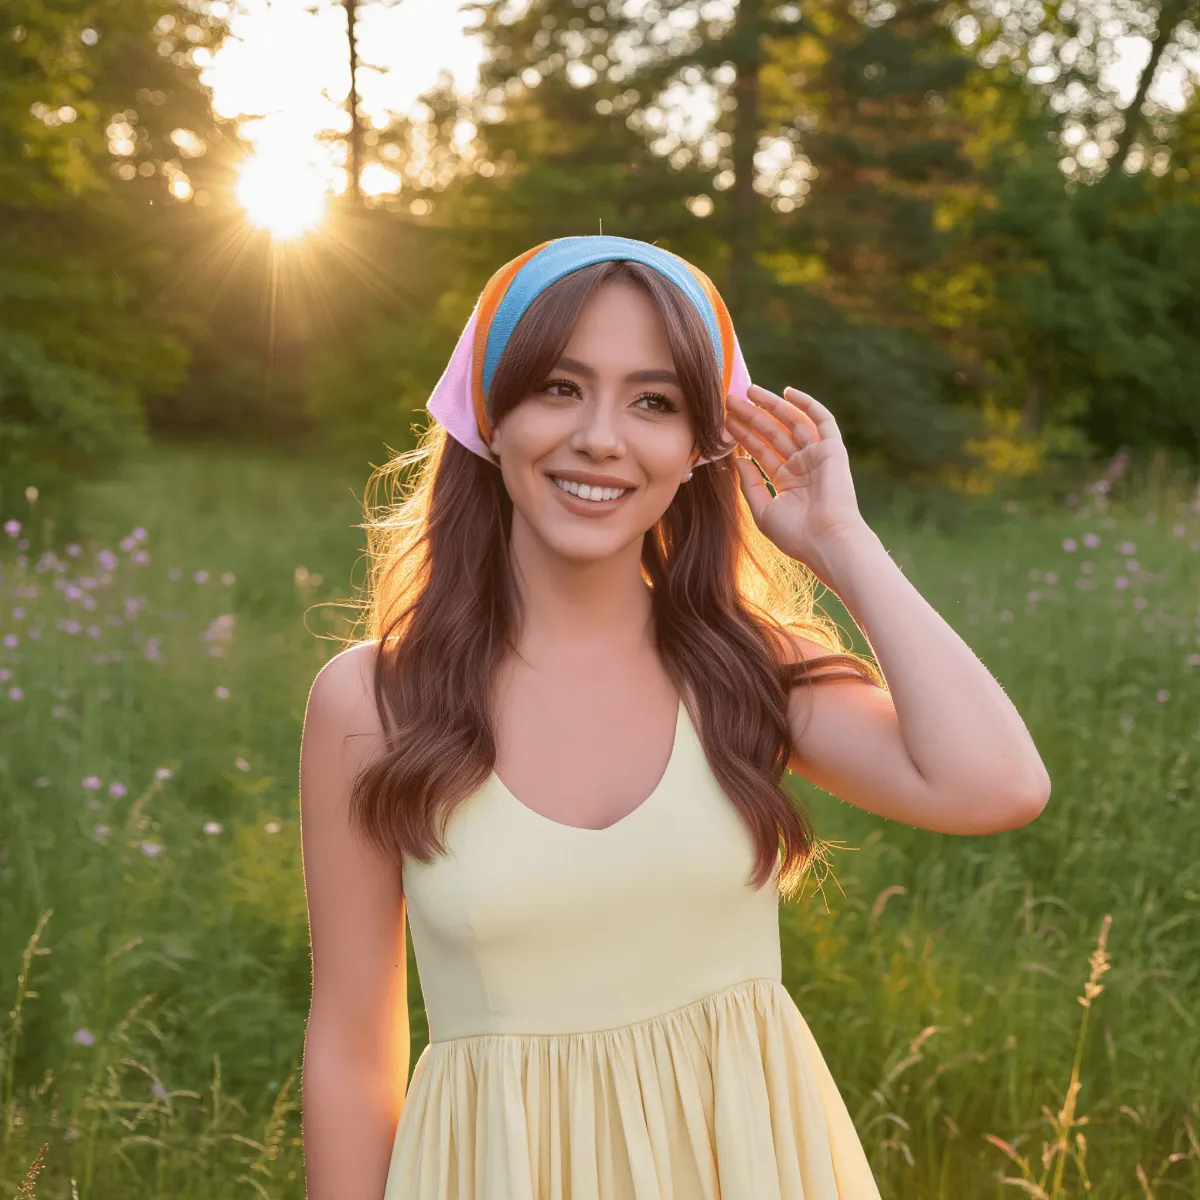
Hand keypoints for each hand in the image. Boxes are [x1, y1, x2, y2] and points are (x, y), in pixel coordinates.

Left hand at [723, 384, 868, 576]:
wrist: (827, 541)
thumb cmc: (796, 535)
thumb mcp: (763, 511)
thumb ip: (750, 485)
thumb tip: (737, 460)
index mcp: (787, 482)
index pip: (761, 451)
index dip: (743, 435)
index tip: (724, 421)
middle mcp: (802, 466)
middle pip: (772, 434)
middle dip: (751, 417)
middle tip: (729, 400)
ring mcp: (817, 457)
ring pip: (791, 423)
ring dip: (771, 406)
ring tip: (748, 392)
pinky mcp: (832, 450)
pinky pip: (822, 420)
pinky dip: (807, 405)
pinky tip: (787, 392)